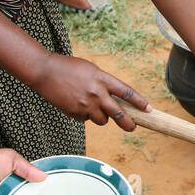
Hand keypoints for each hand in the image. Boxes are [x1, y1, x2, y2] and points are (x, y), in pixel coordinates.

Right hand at [33, 55, 148, 130]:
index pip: (127, 92)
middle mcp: (96, 93)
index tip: (149, 109)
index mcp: (102, 79)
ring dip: (102, 117)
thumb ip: (104, 83)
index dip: (140, 102)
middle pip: (119, 113)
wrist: (45, 72)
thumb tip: (115, 99)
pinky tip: (76, 104)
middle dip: (129, 123)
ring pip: (102, 120)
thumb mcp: (92, 69)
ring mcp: (85, 105)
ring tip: (93, 107)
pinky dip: (85, 115)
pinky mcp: (74, 113)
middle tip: (133, 127)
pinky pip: (85, 120)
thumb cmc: (69, 67)